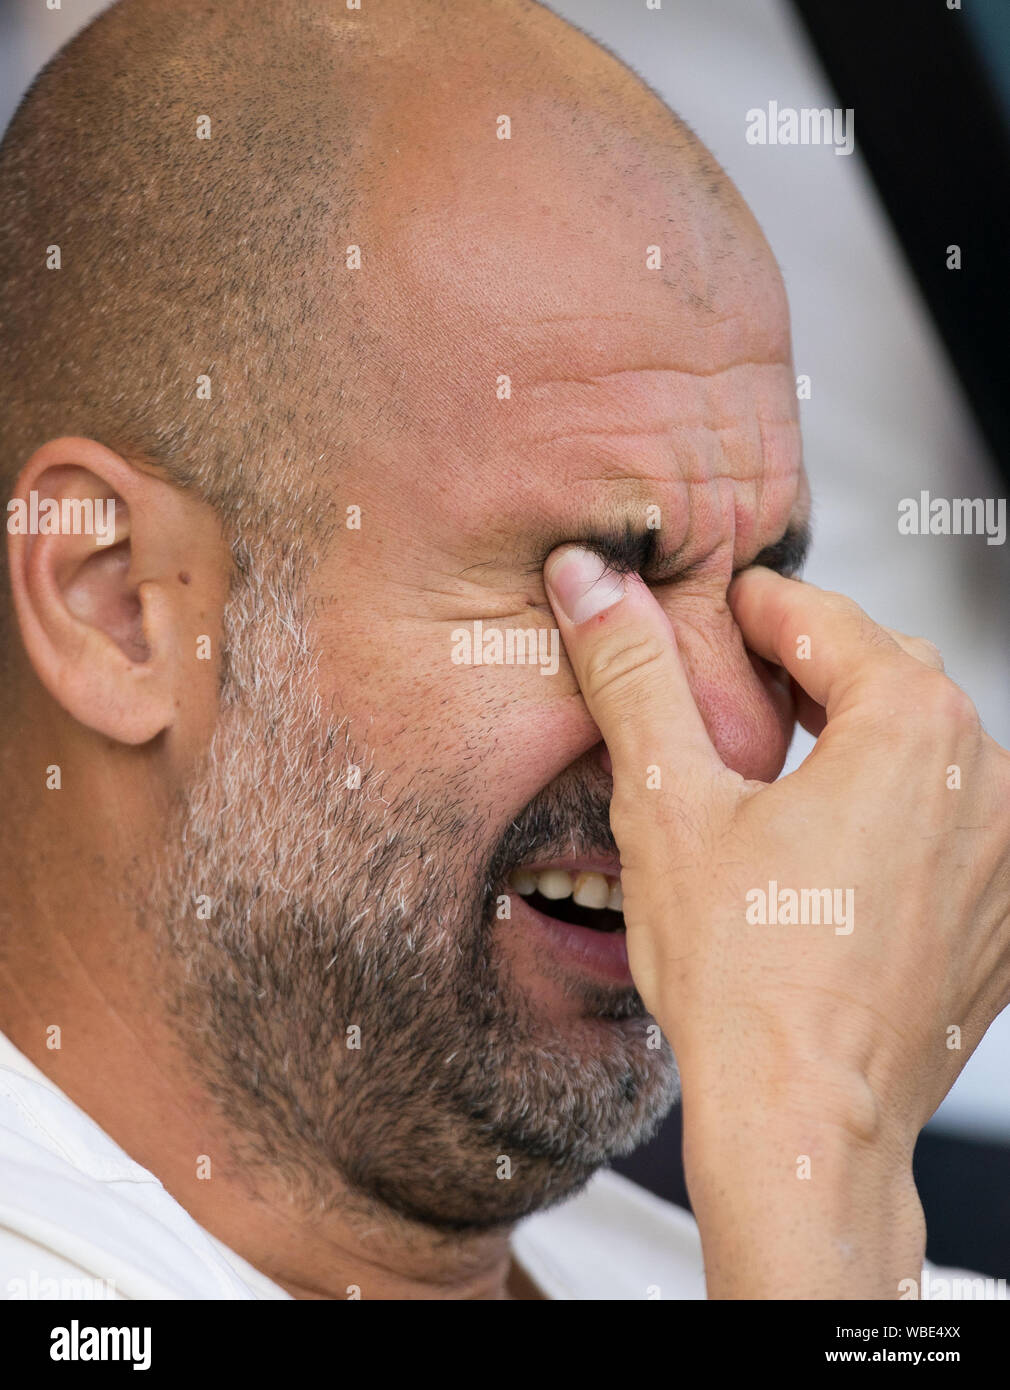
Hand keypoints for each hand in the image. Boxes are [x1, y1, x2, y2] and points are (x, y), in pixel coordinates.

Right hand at [545, 547, 1009, 1296]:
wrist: (804, 1124)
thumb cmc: (739, 977)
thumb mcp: (667, 804)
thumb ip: (633, 677)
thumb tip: (590, 583)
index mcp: (911, 726)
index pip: (823, 618)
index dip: (752, 608)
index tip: (711, 612)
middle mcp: (985, 777)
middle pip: (883, 677)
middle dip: (806, 669)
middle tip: (732, 686)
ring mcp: (1006, 852)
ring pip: (922, 751)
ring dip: (853, 740)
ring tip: (774, 769)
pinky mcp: (1004, 916)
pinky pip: (952, 823)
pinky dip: (894, 812)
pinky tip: (826, 851)